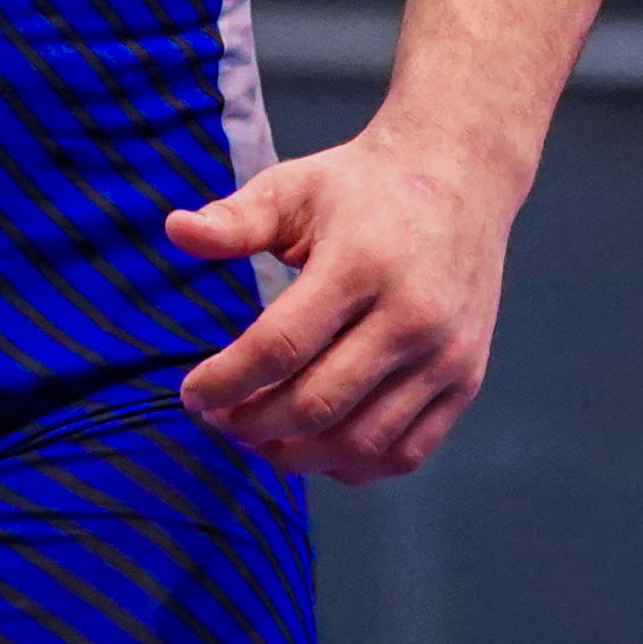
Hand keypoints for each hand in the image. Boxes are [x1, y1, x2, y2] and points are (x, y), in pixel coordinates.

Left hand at [165, 128, 513, 482]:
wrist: (460, 177)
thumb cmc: (363, 187)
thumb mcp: (295, 186)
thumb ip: (237, 219)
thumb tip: (175, 230)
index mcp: (361, 265)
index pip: (280, 346)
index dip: (227, 380)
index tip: (192, 393)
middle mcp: (411, 317)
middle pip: (317, 402)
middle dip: (253, 424)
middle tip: (218, 418)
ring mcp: (445, 355)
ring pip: (361, 440)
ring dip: (298, 454)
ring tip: (258, 438)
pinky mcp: (467, 379)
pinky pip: (408, 451)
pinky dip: (354, 465)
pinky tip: (315, 449)